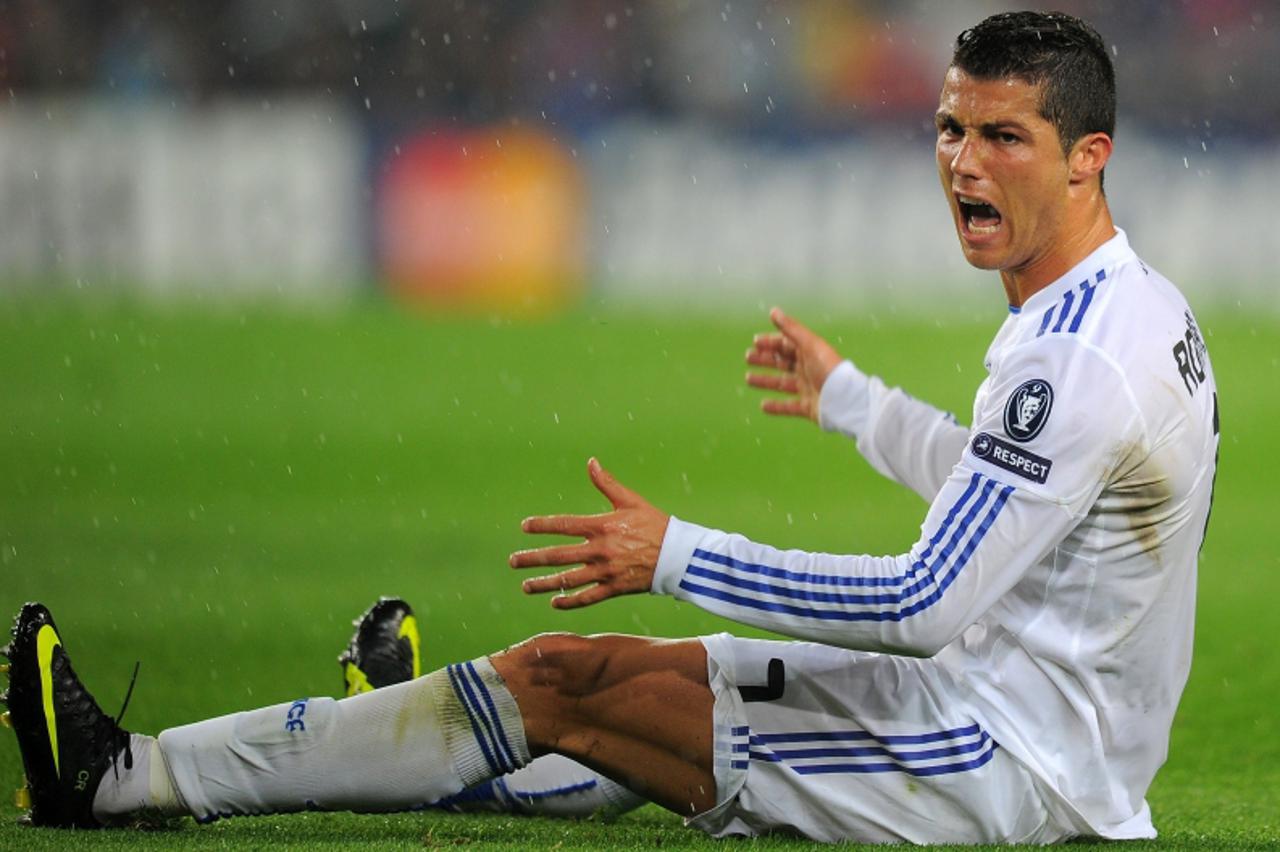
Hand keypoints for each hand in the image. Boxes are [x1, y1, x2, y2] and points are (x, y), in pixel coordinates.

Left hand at [510, 458, 670, 608]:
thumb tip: (591, 461)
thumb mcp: (631, 501)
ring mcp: (606, 571)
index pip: (564, 525)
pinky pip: (588, 598)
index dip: (542, 525)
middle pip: (558, 556)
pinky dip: (570, 602)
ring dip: (544, 583)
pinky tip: (555, 602)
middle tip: (513, 562)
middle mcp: (600, 550)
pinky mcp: (615, 588)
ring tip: (526, 586)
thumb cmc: (656, 524)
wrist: (680, 555)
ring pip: (568, 580)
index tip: (524, 527)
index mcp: (602, 526)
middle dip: (533, 559)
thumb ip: (607, 483)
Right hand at [745, 307, 843, 421]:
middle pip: (783, 362)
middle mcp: (808, 369)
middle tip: (748, 357)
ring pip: (782, 383)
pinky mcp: (808, 406)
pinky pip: (789, 406)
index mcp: (810, 353)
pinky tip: (763, 405)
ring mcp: (808, 388)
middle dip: (765, 359)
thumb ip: (791, 329)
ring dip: (765, 380)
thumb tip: (773, 311)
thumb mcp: (809, 345)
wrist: (843, 399)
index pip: (787, 345)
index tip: (755, 342)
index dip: (771, 342)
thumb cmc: (828, 369)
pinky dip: (776, 406)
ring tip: (748, 379)